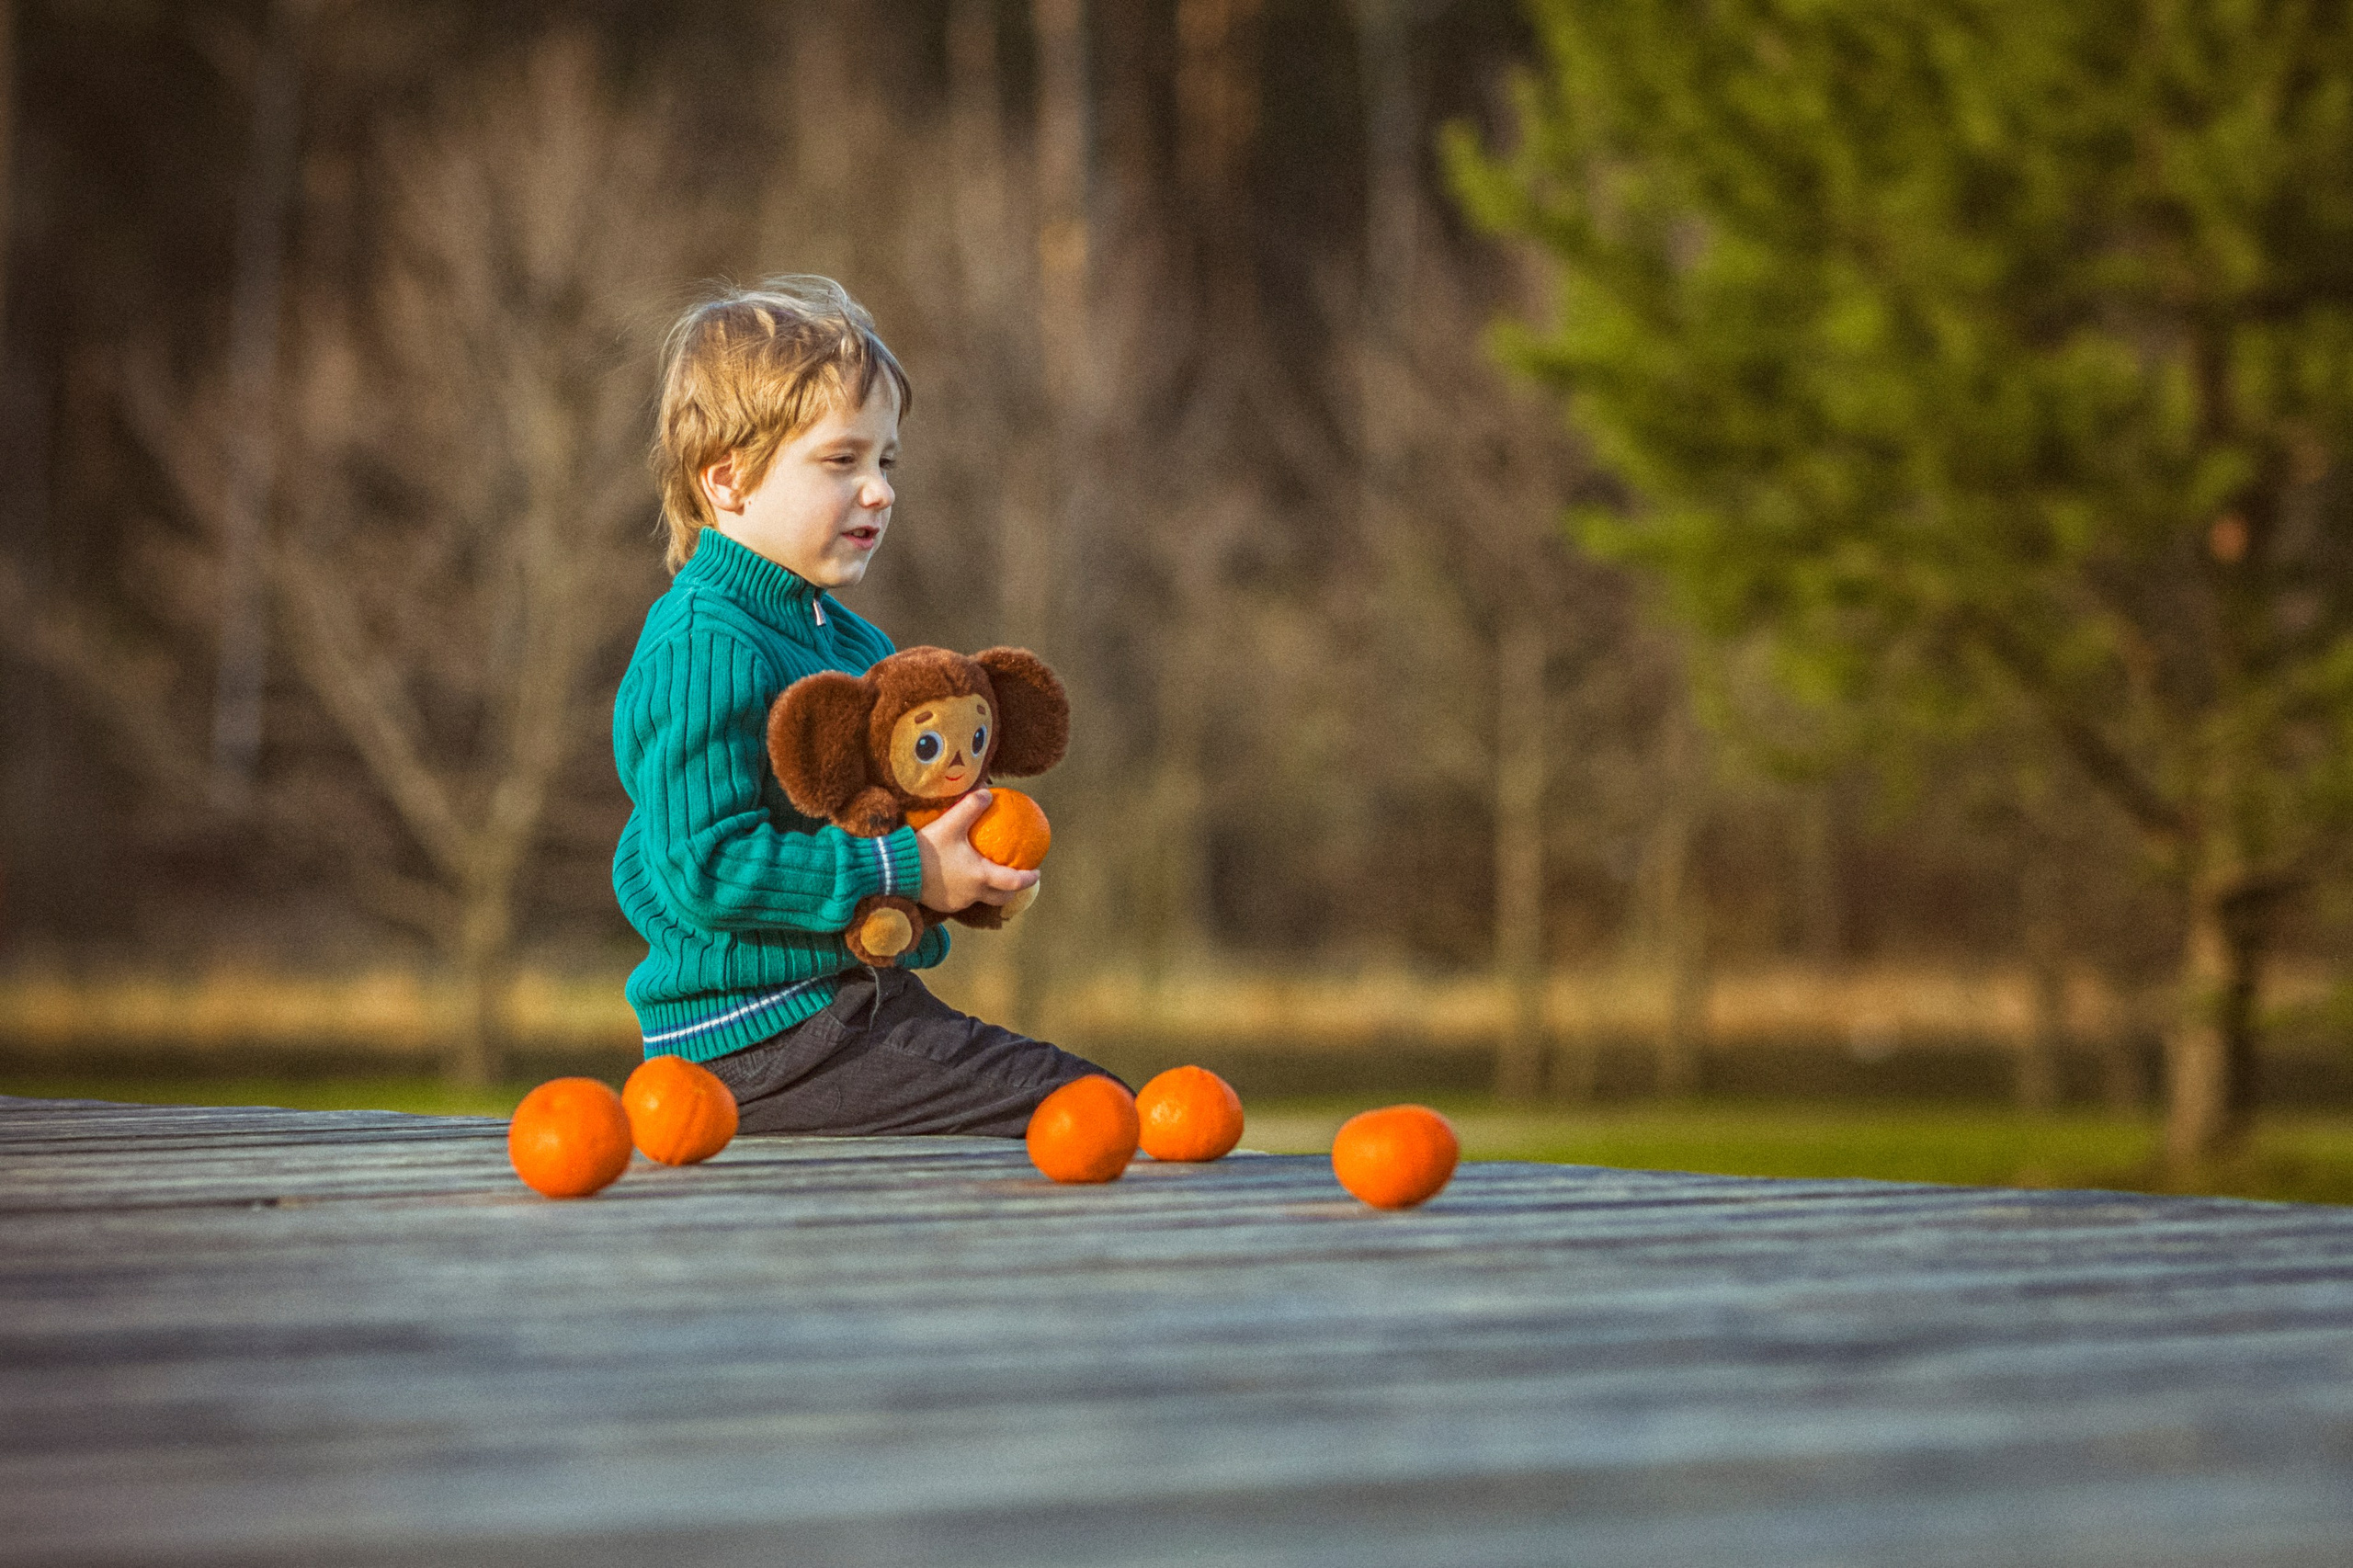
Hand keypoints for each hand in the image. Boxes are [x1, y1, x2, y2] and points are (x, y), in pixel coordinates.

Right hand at [915, 789, 1039, 913]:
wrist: (896, 871)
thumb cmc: (926, 848)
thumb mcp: (950, 823)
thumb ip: (971, 807)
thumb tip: (987, 792)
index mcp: (980, 876)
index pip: (1013, 882)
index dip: (1028, 878)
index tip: (1036, 872)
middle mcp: (972, 893)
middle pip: (1001, 898)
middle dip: (1012, 891)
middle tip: (1015, 879)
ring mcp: (957, 902)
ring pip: (980, 899)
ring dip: (988, 891)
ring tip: (988, 878)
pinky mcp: (943, 905)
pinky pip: (961, 899)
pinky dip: (968, 891)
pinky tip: (960, 878)